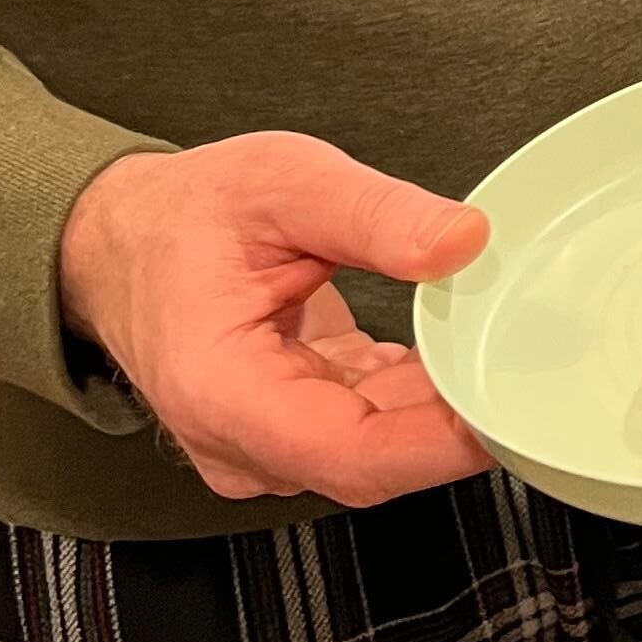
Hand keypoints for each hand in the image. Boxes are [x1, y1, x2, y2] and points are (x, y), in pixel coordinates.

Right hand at [57, 134, 493, 506]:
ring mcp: (263, 447)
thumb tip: (462, 241)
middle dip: (451, 417)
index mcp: (222, 392)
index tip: (503, 414)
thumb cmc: (183, 217)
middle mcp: (240, 442)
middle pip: (373, 460)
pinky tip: (441, 347)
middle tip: (520, 354)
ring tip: (483, 333)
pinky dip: (411, 393)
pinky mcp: (289, 432)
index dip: (437, 446)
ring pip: (377, 447)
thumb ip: (375, 213)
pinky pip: (368, 428)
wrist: (121, 241)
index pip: (351, 456)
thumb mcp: (283, 181)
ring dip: (434, 400)